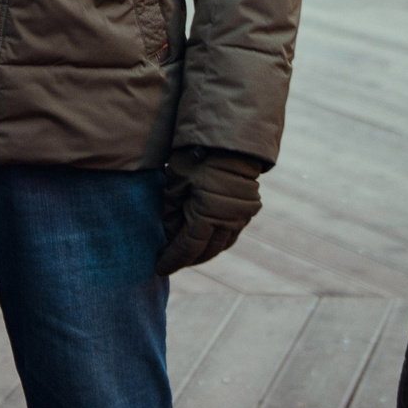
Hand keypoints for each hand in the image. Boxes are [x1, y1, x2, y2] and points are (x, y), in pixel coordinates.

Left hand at [155, 146, 265, 274]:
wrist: (229, 140)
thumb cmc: (196, 157)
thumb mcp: (175, 183)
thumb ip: (172, 213)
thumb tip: (169, 236)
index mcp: (207, 215)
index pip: (187, 249)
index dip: (172, 260)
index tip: (159, 267)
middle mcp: (228, 221)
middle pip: (205, 252)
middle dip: (187, 259)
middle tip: (171, 261)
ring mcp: (241, 217)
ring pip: (221, 245)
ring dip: (204, 252)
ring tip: (187, 254)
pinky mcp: (248, 211)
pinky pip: (231, 234)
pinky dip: (217, 240)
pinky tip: (206, 239)